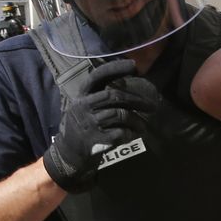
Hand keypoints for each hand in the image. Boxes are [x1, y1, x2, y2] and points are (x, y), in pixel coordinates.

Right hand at [43, 60, 159, 192]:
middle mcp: (82, 107)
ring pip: (120, 114)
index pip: (97, 77)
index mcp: (81, 96)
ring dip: (136, 121)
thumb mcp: (85, 108)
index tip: (133, 65)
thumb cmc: (83, 127)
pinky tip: (132, 135)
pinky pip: (120, 133)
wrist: (68, 154)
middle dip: (136, 100)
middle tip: (152, 106)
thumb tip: (127, 82)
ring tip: (143, 126)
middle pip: (114, 95)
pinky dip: (130, 134)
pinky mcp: (94, 140)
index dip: (114, 68)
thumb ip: (101, 96)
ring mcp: (88, 123)